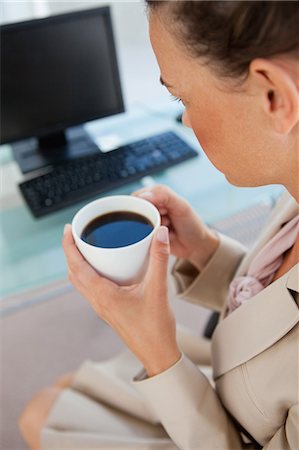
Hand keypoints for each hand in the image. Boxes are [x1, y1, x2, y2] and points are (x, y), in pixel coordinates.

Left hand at [62, 224, 180, 376]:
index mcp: (103, 295)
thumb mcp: (158, 289)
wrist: (158, 354)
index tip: (68, 229)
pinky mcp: (108, 310)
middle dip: (70, 252)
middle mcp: (97, 301)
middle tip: (74, 233)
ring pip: (80, 282)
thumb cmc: (155, 327)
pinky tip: (103, 267)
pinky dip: (88, 274)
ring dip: (77, 264)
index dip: (68, 246)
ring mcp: (101, 307)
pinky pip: (90, 288)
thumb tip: (161, 233)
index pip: (77, 267)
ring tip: (84, 247)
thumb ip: (159, 259)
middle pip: (73, 273)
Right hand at [133, 185, 218, 270]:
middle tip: (167, 222)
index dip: (146, 205)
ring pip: (138, 226)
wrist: (196, 247)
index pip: (139, 196)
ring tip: (168, 229)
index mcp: (158, 195)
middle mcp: (151, 207)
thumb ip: (164, 195)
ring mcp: (149, 222)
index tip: (161, 211)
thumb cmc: (192, 224)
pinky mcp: (148, 236)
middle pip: (136, 212)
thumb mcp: (181, 206)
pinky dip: (152, 239)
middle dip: (150, 220)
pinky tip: (165, 237)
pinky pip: (141, 238)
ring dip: (153, 230)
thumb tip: (143, 195)